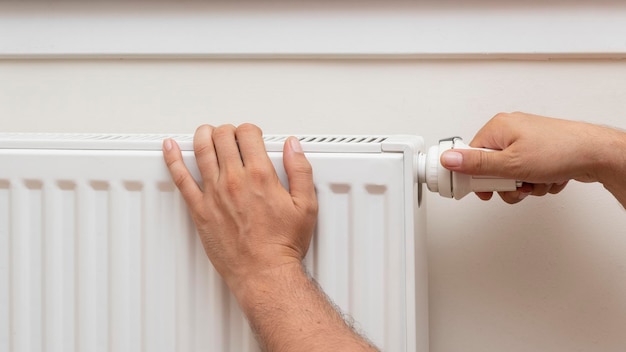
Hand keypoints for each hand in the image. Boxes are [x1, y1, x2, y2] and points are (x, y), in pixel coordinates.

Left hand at [162, 123, 317, 292]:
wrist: (264, 273)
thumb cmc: (282, 244)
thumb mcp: (306, 205)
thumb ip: (300, 170)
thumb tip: (292, 147)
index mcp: (260, 175)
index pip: (247, 134)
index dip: (249, 130)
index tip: (251, 136)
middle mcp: (233, 180)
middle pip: (222, 137)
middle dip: (228, 131)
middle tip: (231, 137)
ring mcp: (213, 194)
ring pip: (201, 150)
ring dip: (203, 135)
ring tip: (206, 133)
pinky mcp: (199, 209)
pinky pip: (180, 178)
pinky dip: (172, 159)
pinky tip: (170, 148)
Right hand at [440, 112, 610, 203]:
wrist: (597, 154)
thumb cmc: (560, 150)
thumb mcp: (510, 164)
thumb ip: (476, 165)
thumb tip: (449, 159)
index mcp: (498, 127)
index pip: (471, 155)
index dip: (477, 177)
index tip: (485, 188)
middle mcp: (510, 130)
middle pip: (491, 168)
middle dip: (506, 184)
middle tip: (516, 184)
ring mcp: (526, 141)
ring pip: (510, 174)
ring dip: (523, 186)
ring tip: (536, 182)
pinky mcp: (540, 151)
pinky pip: (526, 173)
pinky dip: (536, 181)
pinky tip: (547, 178)